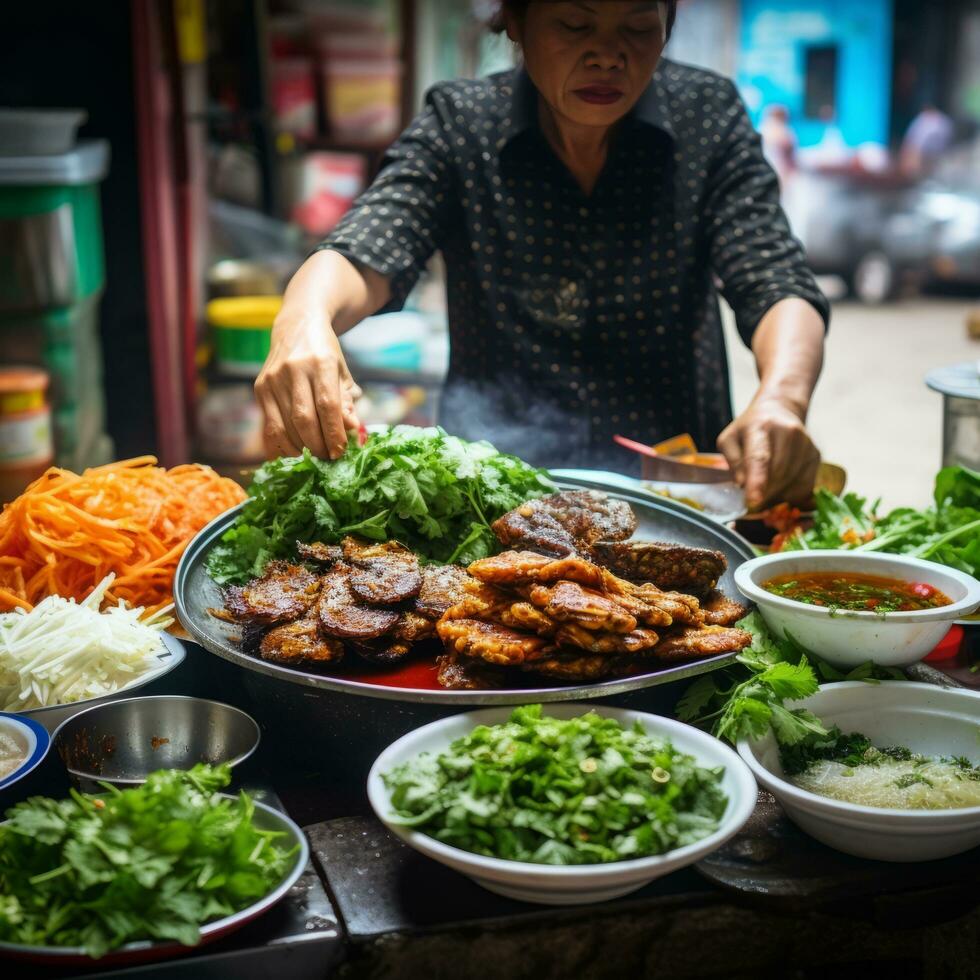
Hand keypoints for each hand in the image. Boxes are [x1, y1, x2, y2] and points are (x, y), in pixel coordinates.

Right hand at [255, 306, 361, 459]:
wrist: (296, 327)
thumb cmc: (325, 354)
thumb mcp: (342, 373)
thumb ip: (347, 402)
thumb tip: (351, 429)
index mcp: (321, 362)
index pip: (327, 405)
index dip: (334, 433)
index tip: (341, 452)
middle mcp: (294, 369)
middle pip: (304, 419)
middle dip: (318, 446)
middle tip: (329, 460)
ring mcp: (273, 379)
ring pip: (285, 426)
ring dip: (301, 449)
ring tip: (315, 458)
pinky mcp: (259, 387)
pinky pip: (269, 426)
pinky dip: (282, 445)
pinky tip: (294, 454)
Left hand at [717, 396, 819, 511]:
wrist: (779, 411)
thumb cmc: (749, 429)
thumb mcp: (729, 439)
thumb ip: (733, 461)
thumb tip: (743, 484)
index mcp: (760, 427)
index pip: (759, 457)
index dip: (757, 481)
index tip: (753, 501)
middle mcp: (788, 432)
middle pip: (777, 474)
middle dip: (763, 491)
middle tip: (751, 497)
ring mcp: (805, 443)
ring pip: (791, 482)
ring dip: (775, 493)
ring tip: (764, 487)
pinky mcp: (816, 455)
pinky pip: (804, 486)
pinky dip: (789, 493)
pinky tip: (779, 485)